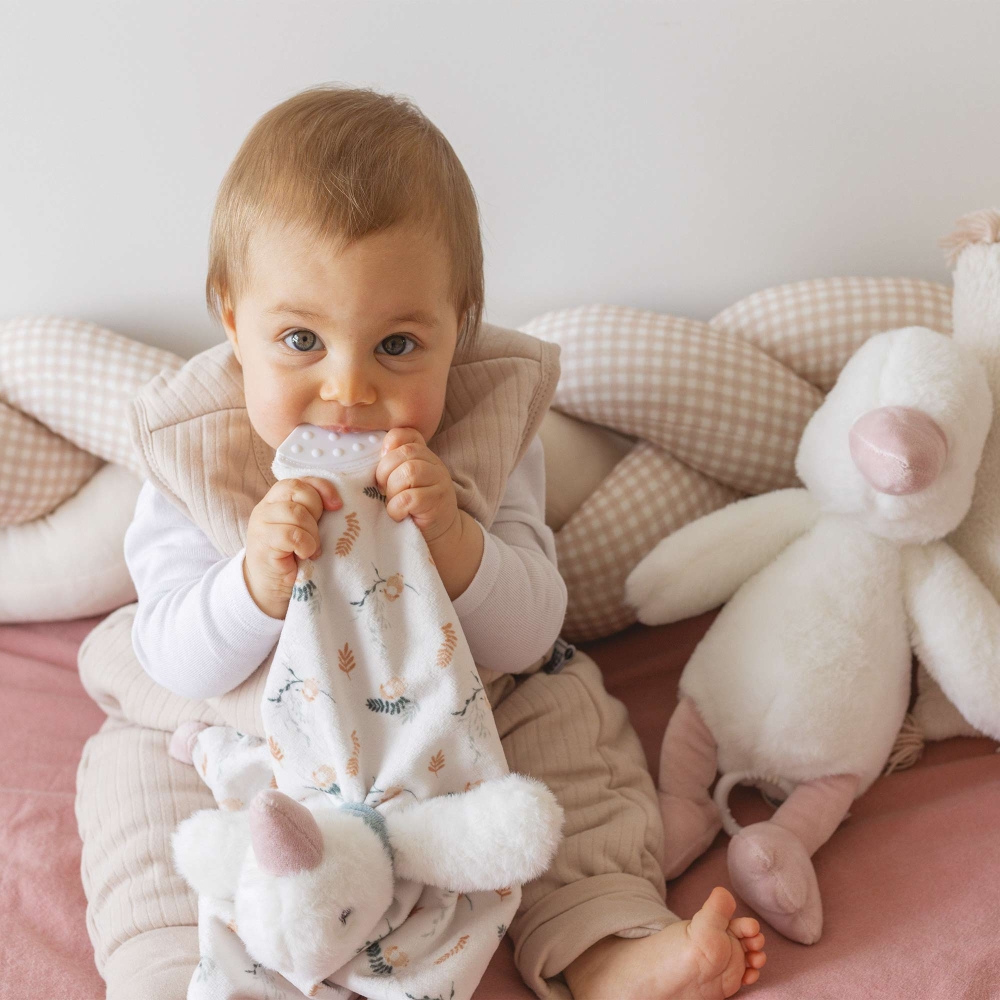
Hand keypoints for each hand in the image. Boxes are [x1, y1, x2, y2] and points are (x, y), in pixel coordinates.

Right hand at [243, 477, 341, 618]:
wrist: (271, 586)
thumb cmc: (293, 555)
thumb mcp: (305, 528)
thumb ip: (314, 512)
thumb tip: (338, 503)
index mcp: (278, 499)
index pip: (300, 481)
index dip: (322, 489)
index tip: (337, 505)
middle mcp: (267, 506)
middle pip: (299, 492)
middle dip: (316, 513)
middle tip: (316, 533)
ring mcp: (262, 523)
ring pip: (297, 513)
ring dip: (312, 533)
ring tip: (311, 548)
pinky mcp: (264, 542)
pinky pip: (292, 535)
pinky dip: (305, 545)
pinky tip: (303, 555)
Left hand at [375, 428, 458, 543]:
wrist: (439, 536)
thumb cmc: (412, 509)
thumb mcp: (401, 483)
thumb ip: (391, 467)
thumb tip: (365, 459)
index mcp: (424, 455)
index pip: (407, 434)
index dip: (390, 444)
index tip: (381, 462)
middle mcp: (434, 464)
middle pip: (405, 453)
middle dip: (385, 471)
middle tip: (382, 490)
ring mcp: (440, 482)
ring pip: (409, 472)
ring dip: (392, 489)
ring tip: (391, 502)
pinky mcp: (438, 502)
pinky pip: (410, 498)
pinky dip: (397, 507)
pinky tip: (398, 514)